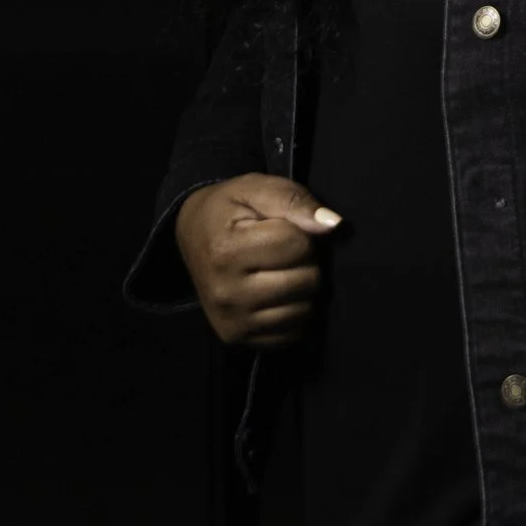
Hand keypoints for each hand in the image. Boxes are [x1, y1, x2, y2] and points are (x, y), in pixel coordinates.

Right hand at [174, 174, 343, 349]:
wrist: (192, 236)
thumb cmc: (229, 210)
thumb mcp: (256, 188)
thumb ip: (294, 200)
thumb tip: (333, 225)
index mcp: (227, 251)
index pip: (298, 245)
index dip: (300, 231)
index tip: (282, 227)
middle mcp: (226, 292)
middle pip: (307, 279)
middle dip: (307, 260)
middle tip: (286, 251)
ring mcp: (232, 320)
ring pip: (305, 310)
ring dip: (304, 288)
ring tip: (283, 271)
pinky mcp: (238, 337)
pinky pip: (293, 333)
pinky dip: (296, 312)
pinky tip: (280, 294)